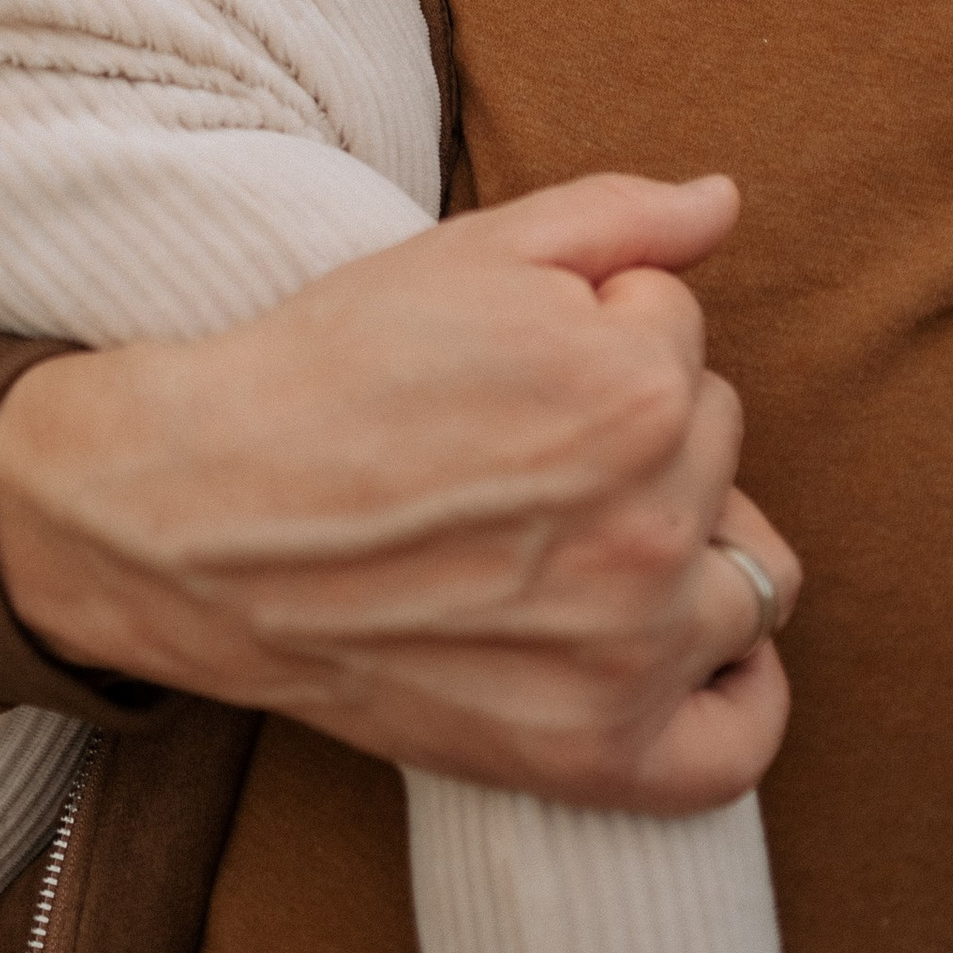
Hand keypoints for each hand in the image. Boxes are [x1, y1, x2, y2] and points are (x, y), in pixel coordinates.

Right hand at [0, 171, 798, 814]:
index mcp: (636, 390)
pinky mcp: (598, 751)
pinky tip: (682, 638)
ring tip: (586, 522)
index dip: (596, 323)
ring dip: (688, 534)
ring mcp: (630, 653)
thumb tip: (724, 202)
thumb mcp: (467, 252)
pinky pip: (742, 736)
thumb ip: (619, 217)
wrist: (204, 515)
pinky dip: (737, 691)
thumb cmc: (331, 371)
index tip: (509, 357)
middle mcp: (652, 527)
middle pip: (718, 443)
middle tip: (522, 435)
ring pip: (747, 569)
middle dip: (640, 419)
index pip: (683, 334)